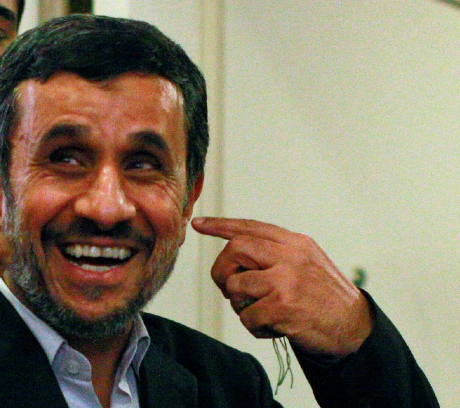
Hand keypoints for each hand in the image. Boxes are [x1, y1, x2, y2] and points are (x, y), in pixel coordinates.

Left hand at [191, 217, 372, 357]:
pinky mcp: (283, 306)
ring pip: (236, 285)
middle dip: (223, 271)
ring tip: (259, 312)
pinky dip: (254, 327)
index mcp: (295, 243)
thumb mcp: (306, 263)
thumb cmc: (324, 298)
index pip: (251, 227)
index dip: (221, 225)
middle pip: (235, 249)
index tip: (199, 224)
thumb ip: (275, 254)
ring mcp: (287, 280)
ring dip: (240, 305)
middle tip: (230, 289)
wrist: (355, 329)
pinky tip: (272, 329)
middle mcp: (291, 256)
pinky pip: (247, 316)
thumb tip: (233, 253)